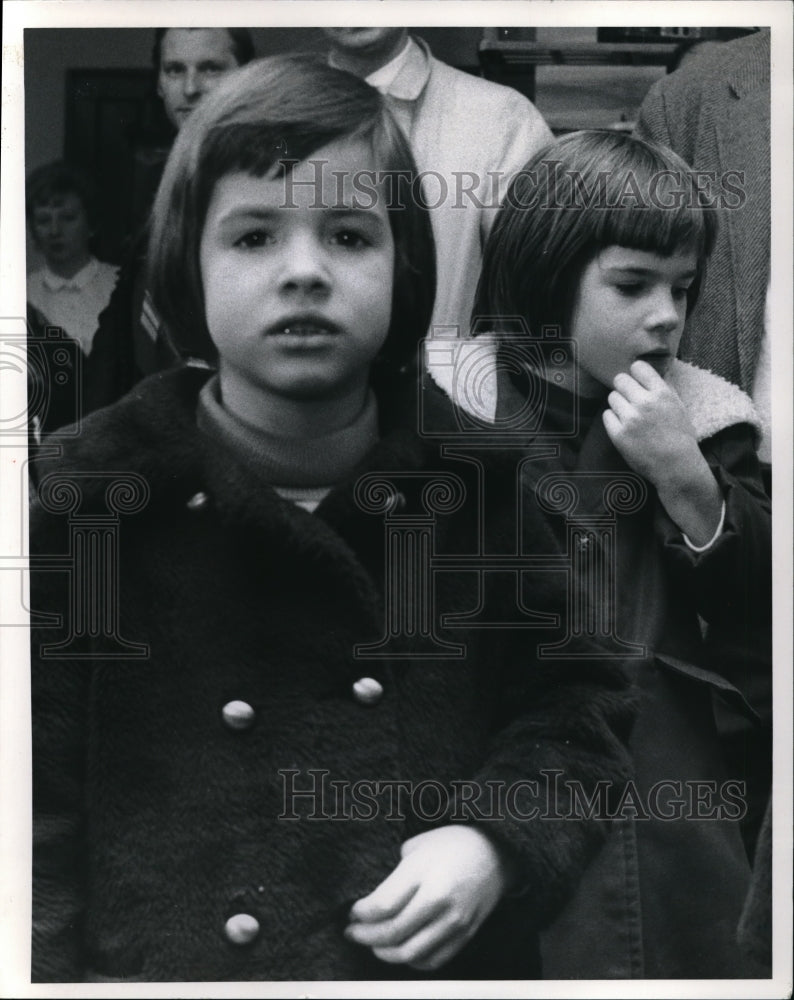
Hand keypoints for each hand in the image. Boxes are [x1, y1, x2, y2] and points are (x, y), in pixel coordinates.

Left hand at [344, 825, 513, 970]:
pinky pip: (432, 960)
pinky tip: (400, 950)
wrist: (495, 852)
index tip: (352, 912)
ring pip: (409, 953)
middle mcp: (438, 899)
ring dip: (384, 953)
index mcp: (423, 872)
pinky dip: (411, 961)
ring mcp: (454, 921)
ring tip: (373, 944)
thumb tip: (374, 902)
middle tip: (353, 932)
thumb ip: (396, 875)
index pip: (381, 906)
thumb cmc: (452, 844)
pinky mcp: (465, 935)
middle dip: (365, 936)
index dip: (360, 914)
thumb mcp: (417, 846)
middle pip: (392, 932)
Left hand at [602, 360, 701, 485]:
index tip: (637, 381)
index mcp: (662, 393)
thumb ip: (666, 388)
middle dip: (624, 388)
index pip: (638, 367)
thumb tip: (658, 371)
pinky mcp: (618, 434)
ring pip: (612, 397)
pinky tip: (624, 427)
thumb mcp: (679, 407)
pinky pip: (606, 415)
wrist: (676, 466)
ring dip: (619, 404)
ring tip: (630, 416)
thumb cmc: (681, 437)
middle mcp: (644, 403)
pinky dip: (613, 419)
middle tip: (630, 398)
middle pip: (620, 380)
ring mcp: (630, 419)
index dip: (636, 373)